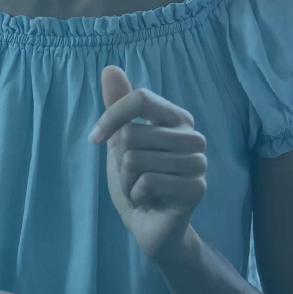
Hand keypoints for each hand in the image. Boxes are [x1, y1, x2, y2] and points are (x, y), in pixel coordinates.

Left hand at [89, 66, 207, 261]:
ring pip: (136, 159)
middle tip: (133, 177)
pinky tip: (148, 202)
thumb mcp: (121, 142)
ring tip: (140, 190)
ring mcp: (198, 162)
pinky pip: (148, 182)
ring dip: (126, 181)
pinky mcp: (197, 188)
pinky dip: (136, 196)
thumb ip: (118, 107)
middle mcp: (192, 135)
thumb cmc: (137, 180)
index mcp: (177, 118)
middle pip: (133, 134)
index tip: (94, 138)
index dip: (111, 117)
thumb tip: (110, 68)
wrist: (150, 226)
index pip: (141, 98)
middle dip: (120, 161)